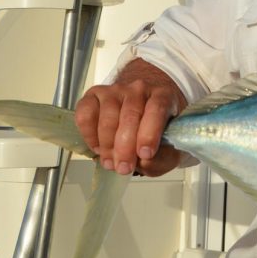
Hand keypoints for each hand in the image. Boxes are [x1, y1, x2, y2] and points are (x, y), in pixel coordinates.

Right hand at [74, 58, 187, 176]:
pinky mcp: (94, 95)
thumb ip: (163, 156)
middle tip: (124, 168)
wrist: (141, 110)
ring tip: (111, 163)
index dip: (150, 133)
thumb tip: (144, 162)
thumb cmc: (156, 130)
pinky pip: (86, 115)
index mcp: (164, 95)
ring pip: (108, 117)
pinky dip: (89, 135)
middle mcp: (139, 88)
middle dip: (125, 147)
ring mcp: (115, 90)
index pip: (157, 109)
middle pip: (130, 115)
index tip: (145, 155)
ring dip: (107, 144)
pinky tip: (98, 148)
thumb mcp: (170, 146)